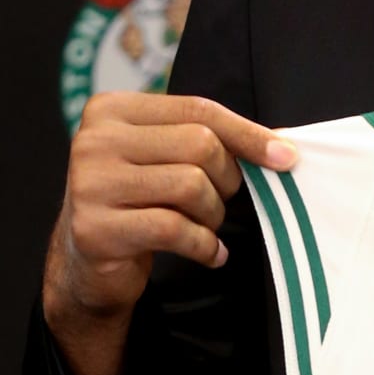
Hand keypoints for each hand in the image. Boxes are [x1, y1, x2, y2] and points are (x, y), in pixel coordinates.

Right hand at [42, 91, 295, 374]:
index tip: (285, 157)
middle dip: (226, 180)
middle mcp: (94, 140)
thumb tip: (281, 148)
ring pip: (191, 186)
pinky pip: (175, 229)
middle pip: (199, 145)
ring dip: (214, 215)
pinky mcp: (96, 229)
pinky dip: (204, 245)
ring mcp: (89, 184)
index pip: (198, 110)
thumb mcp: (161, 160)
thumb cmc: (137, 203)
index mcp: (111, 110)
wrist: (88, 264)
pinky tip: (210, 254)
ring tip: (207, 228)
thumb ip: (205, 141)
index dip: (248, 134)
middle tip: (221, 203)